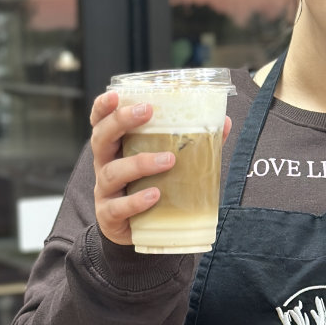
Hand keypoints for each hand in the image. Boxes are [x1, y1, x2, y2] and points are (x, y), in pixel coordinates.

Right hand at [89, 91, 230, 246]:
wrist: (141, 230)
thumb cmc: (153, 186)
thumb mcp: (167, 163)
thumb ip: (194, 143)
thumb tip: (224, 122)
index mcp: (116, 147)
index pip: (101, 122)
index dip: (103, 107)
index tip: (115, 94)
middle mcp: (105, 165)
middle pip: (101, 138)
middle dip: (120, 122)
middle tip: (147, 111)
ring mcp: (105, 191)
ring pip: (112, 172)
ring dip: (140, 163)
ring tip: (168, 160)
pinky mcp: (110, 216)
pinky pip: (118, 207)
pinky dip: (136, 201)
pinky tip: (154, 195)